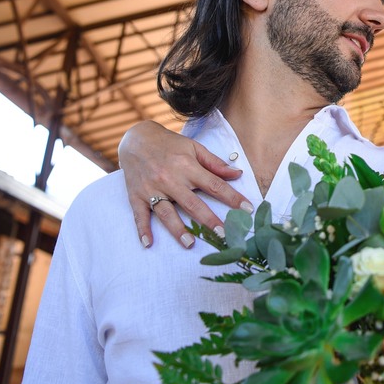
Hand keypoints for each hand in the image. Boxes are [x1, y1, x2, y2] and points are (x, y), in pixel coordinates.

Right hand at [119, 120, 252, 247]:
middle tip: (224, 235)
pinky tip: (149, 243)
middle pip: (192, 203)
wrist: (136, 139)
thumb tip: (238, 174)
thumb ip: (215, 163)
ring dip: (178, 229)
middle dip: (209, 220)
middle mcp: (170, 179)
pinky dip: (143, 230)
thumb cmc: (169, 144)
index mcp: (187, 166)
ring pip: (167, 213)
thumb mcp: (194, 148)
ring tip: (190, 243)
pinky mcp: (136, 196)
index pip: (215, 185)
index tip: (247, 209)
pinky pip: (140, 215)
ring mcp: (152, 189)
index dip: (232, 198)